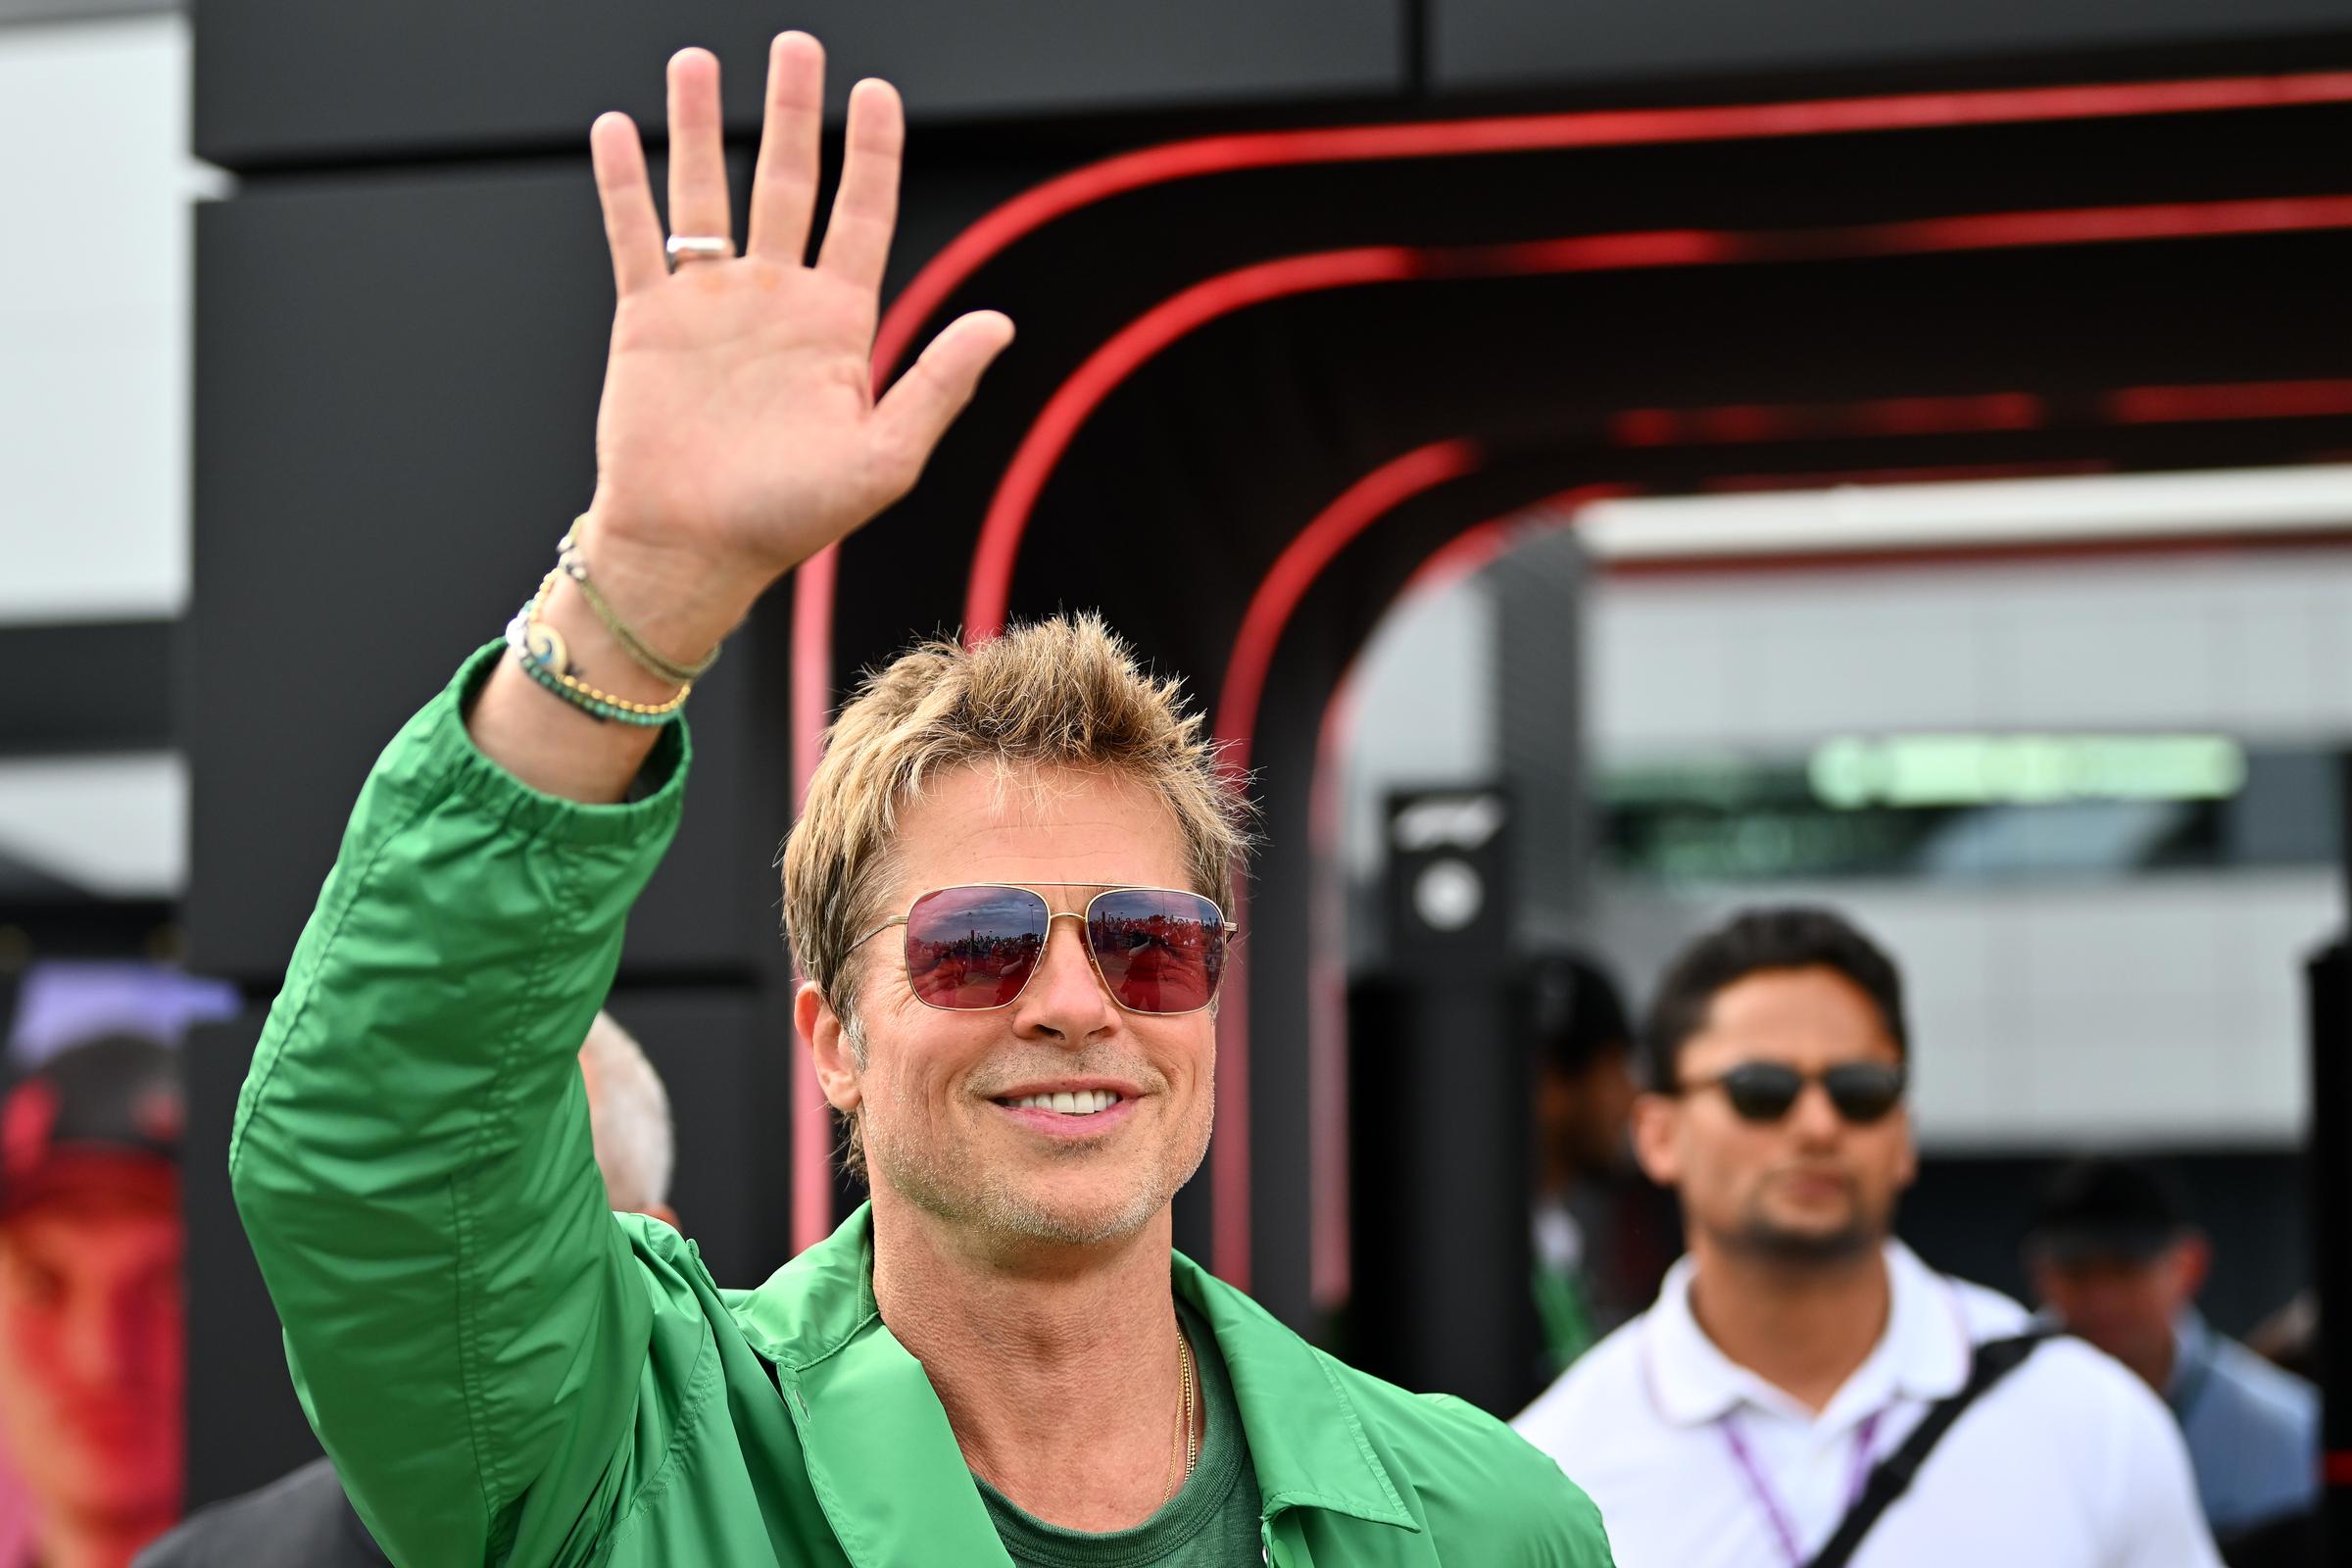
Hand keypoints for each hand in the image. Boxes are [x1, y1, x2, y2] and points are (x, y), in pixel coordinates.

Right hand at [581, 36, 1013, 605]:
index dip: (871, 154)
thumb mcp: (885, 458)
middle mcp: (775, 300)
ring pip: (707, 192)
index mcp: (837, 325)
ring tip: (699, 59)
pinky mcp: (647, 320)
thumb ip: (938, 384)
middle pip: (789, 183)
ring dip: (701, 127)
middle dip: (795, 114)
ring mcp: (709, 304)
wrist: (695, 551)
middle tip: (798, 46)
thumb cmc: (792, 520)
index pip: (863, 216)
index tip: (876, 95)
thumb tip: (1001, 321)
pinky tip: (616, 129)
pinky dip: (625, 183)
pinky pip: (635, 236)